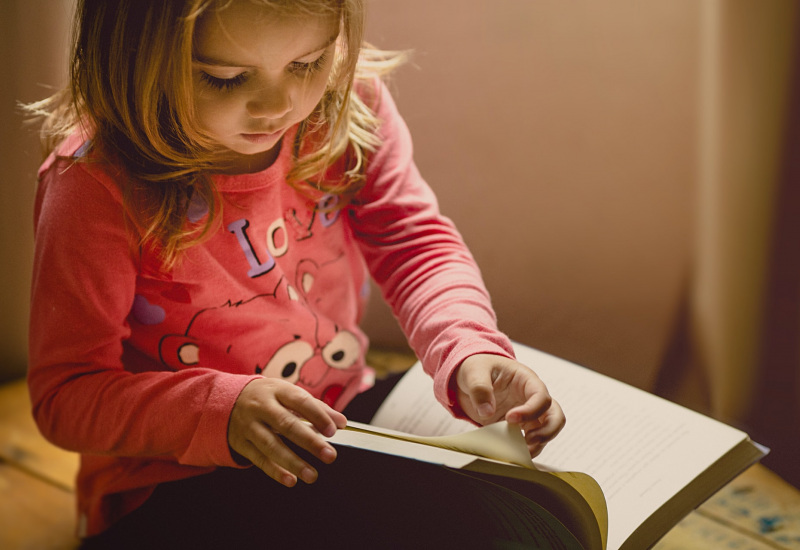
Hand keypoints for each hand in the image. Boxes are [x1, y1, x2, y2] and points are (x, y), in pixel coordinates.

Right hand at [228, 377, 346, 486]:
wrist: (226, 401)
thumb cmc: (268, 398)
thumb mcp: (288, 394)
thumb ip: (316, 407)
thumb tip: (341, 422)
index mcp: (277, 390)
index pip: (300, 401)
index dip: (317, 416)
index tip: (333, 430)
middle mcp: (261, 407)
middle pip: (286, 425)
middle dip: (309, 441)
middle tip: (329, 455)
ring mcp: (249, 426)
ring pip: (271, 445)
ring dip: (293, 462)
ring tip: (312, 475)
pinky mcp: (241, 443)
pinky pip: (259, 459)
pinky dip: (275, 471)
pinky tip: (291, 479)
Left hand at [454, 354, 564, 457]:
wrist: (470, 378)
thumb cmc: (477, 368)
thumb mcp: (473, 371)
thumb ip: (480, 389)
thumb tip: (487, 411)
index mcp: (526, 380)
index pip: (541, 396)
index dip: (530, 410)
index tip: (510, 418)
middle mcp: (532, 398)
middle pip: (555, 416)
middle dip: (547, 431)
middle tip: (527, 440)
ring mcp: (528, 413)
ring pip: (547, 431)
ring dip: (539, 443)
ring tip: (520, 450)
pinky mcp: (519, 426)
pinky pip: (532, 440)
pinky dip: (527, 449)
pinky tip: (514, 452)